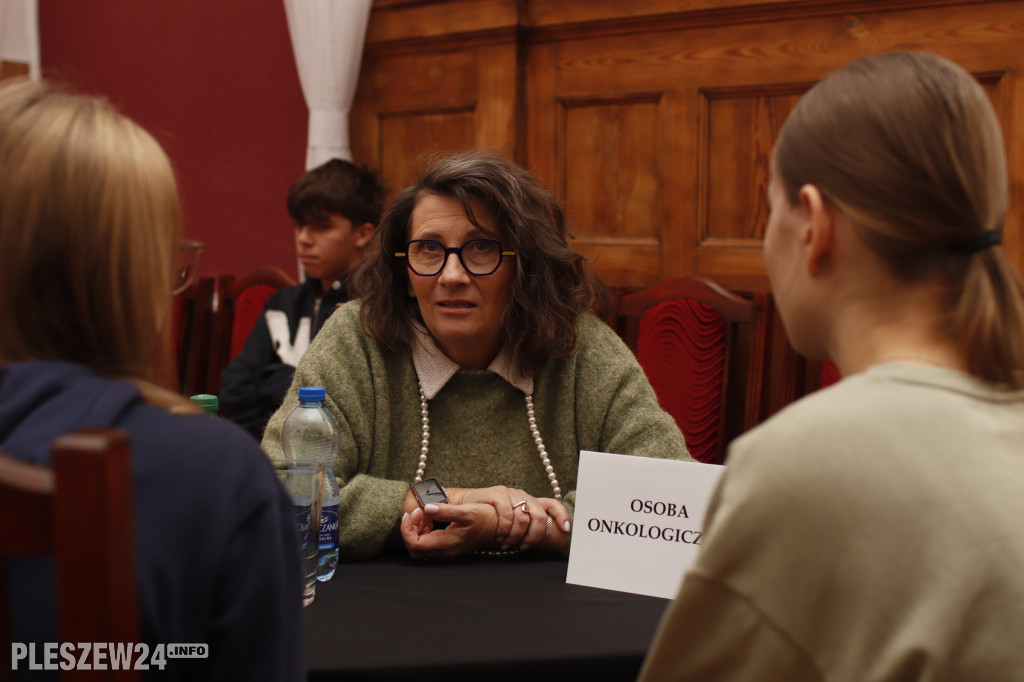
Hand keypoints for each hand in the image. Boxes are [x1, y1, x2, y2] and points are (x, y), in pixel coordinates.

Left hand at [400, 503, 500, 559]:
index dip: (408, 528)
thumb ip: (445, 511)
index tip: (416, 511)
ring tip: (424, 515)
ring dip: (416, 532)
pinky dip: (424, 534)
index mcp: (446, 543)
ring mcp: (447, 551)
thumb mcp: (467, 511)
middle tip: (418, 513)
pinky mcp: (449, 547)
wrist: (501, 528)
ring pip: (420, 549)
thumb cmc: (486, 519)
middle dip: (410, 530)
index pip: (414, 544)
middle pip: (414, 549)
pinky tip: (431, 521)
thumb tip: (427, 508)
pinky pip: (428, 546)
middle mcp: (444, 551)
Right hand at [448, 486, 570, 553]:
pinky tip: (500, 537)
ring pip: (523, 517)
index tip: (566, 530)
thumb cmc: (489, 517)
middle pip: (540, 515)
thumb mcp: (510, 522)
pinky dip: (505, 528)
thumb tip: (541, 545)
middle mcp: (522, 495)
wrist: (465, 504)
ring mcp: (510, 493)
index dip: (562, 516)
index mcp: (529, 501)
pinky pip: (507, 513)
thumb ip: (524, 527)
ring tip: (508, 545)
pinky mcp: (497, 493)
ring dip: (517, 536)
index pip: (552, 504)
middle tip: (524, 546)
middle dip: (535, 535)